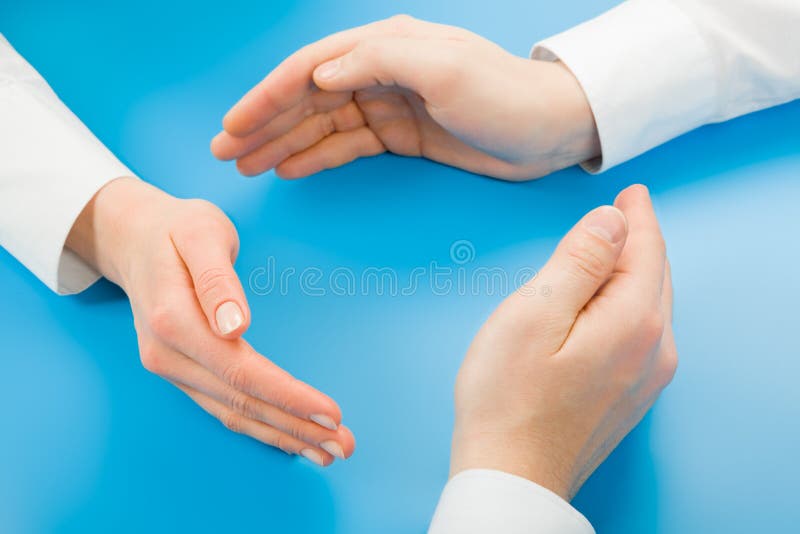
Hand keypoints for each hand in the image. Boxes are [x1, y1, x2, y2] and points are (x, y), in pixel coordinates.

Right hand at [67, 177, 354, 465]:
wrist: (135, 239)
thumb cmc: (175, 229)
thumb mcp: (200, 233)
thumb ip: (217, 280)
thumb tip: (235, 326)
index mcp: (173, 320)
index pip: (240, 370)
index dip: (287, 396)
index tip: (330, 413)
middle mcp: (168, 355)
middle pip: (241, 401)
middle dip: (296, 426)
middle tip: (343, 445)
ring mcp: (170, 368)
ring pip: (233, 412)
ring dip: (282, 436)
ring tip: (327, 452)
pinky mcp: (181, 372)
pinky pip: (223, 406)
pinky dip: (260, 426)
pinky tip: (289, 438)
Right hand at [211, 15, 599, 180]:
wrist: (551, 130)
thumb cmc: (504, 95)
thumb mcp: (443, 68)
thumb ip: (378, 61)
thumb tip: (320, 72)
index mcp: (384, 47)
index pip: (310, 70)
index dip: (268, 97)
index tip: (234, 126)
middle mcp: (380, 72)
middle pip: (308, 98)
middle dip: (265, 124)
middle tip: (225, 152)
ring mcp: (390, 106)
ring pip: (323, 125)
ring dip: (283, 143)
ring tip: (246, 166)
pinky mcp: (403, 136)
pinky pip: (349, 146)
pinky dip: (318, 157)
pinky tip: (290, 169)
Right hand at [450, 185, 675, 498]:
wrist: (511, 476)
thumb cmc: (507, 397)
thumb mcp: (533, 314)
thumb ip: (579, 261)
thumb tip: (613, 220)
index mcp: (632, 321)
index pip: (645, 249)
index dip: (636, 216)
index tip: (631, 193)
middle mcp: (654, 349)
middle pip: (655, 276)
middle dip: (640, 240)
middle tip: (623, 212)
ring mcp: (647, 378)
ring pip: (653, 305)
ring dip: (637, 272)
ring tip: (615, 249)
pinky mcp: (632, 397)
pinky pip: (645, 333)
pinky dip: (632, 304)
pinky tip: (610, 303)